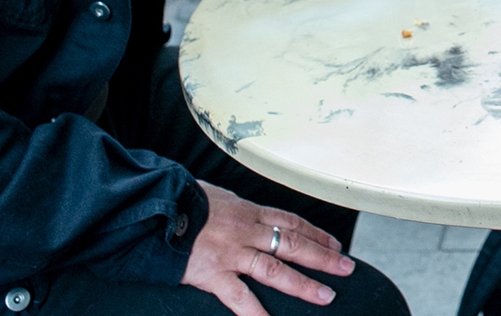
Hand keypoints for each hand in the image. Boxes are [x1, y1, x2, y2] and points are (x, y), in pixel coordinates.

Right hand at [182, 182, 354, 315]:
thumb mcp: (217, 197)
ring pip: (276, 269)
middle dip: (324, 257)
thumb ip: (236, 210)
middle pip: (295, 243)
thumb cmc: (183, 201)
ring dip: (303, 284)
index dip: (317, 233)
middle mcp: (247, 230)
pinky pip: (240, 297)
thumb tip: (247, 213)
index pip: (292, 222)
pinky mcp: (214, 273)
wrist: (155, 207)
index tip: (335, 243)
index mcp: (249, 211)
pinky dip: (257, 313)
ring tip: (325, 295)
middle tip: (346, 268)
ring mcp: (232, 253)